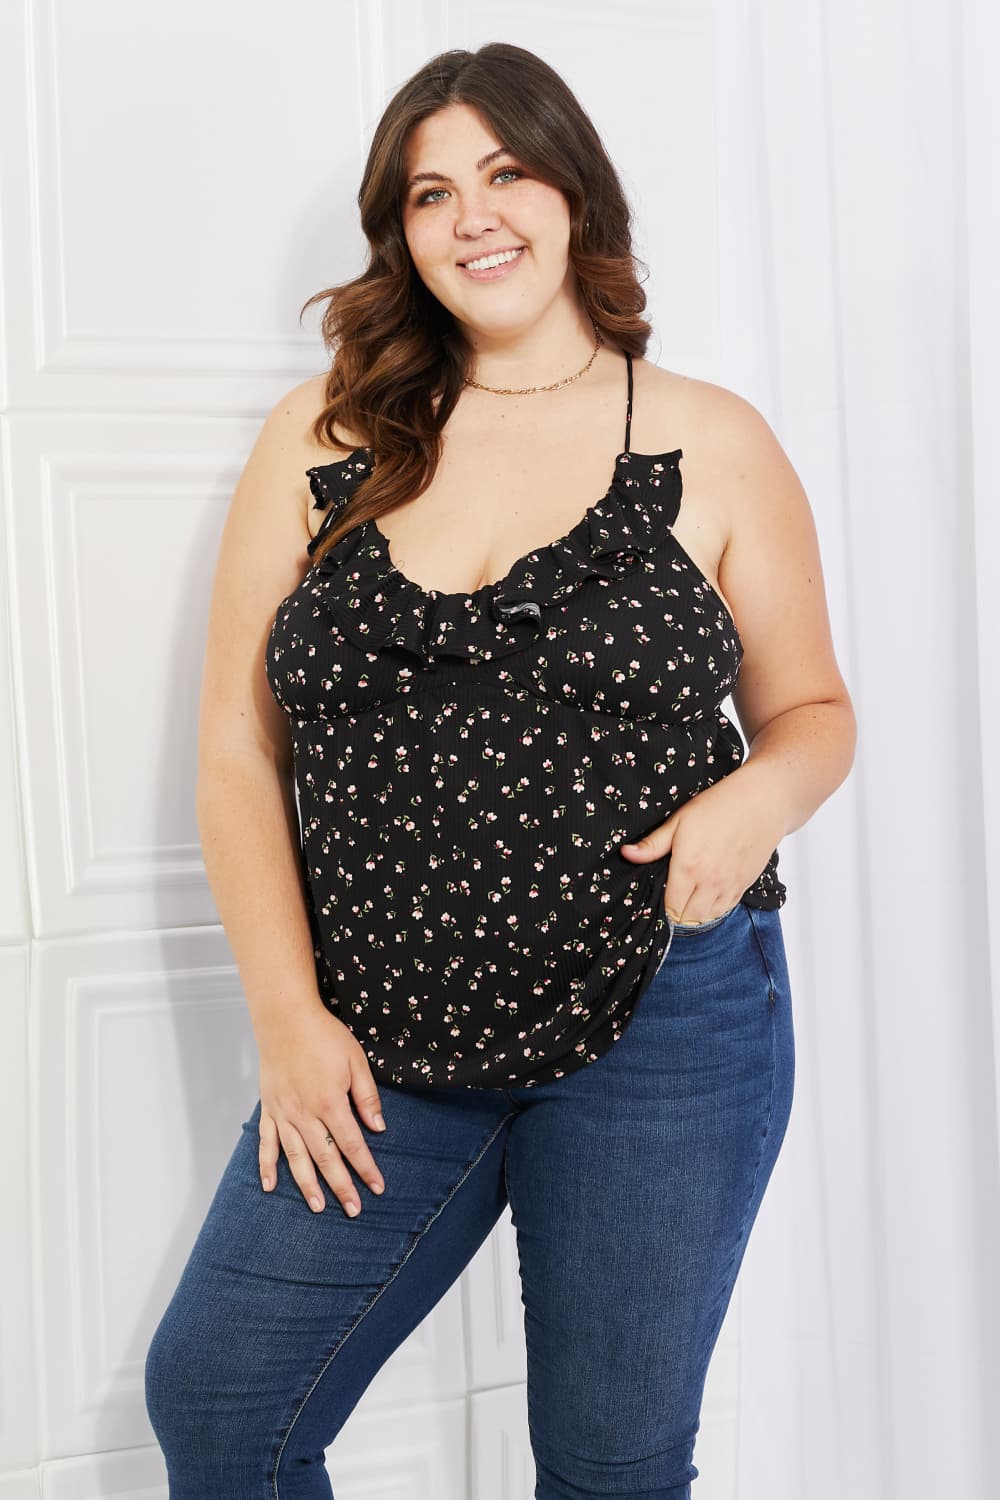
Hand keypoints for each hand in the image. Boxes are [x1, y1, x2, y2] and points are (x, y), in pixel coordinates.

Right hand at [255, 1004, 386, 1217]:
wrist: (285, 1019)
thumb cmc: (324, 1036)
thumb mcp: (356, 1061)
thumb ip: (366, 1097)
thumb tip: (379, 1128)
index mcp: (331, 1103)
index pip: (352, 1144)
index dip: (365, 1168)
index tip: (377, 1187)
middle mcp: (305, 1114)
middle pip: (326, 1158)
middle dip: (341, 1186)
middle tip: (353, 1210)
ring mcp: (284, 1114)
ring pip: (297, 1157)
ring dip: (307, 1185)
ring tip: (317, 1208)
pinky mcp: (269, 1109)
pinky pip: (266, 1143)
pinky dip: (267, 1165)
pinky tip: (271, 1186)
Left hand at [620, 770, 782, 922]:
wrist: (762, 801)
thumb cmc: (718, 806)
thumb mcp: (679, 820)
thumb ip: (653, 844)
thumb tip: (626, 854)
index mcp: (688, 867)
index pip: (670, 908)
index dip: (662, 905)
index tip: (660, 894)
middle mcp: (709, 882)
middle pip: (688, 918)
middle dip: (677, 912)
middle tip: (673, 895)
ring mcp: (729, 886)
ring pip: (707, 917)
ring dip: (695, 912)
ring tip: (689, 896)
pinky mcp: (744, 885)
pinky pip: (726, 909)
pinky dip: (714, 908)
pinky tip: (708, 894)